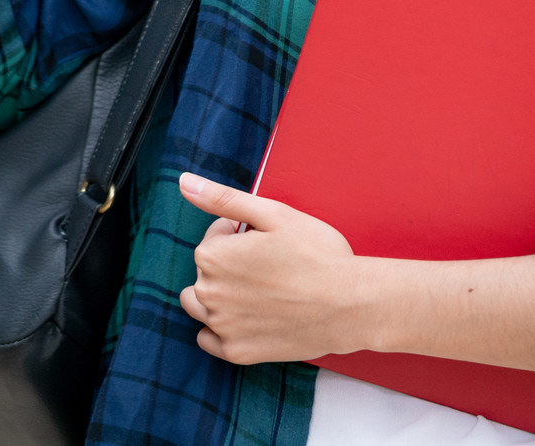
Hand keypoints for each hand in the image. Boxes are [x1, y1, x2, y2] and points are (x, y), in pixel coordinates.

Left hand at [177, 172, 370, 364]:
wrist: (351, 304)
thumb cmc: (317, 253)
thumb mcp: (272, 213)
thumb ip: (222, 198)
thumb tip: (183, 182)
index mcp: (213, 256)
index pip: (214, 237)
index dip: (242, 234)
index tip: (270, 241)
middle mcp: (208, 293)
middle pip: (207, 270)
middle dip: (230, 264)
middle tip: (271, 266)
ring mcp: (222, 326)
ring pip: (200, 304)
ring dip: (218, 295)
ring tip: (257, 291)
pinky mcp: (237, 352)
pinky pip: (209, 339)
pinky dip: (221, 329)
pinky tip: (249, 318)